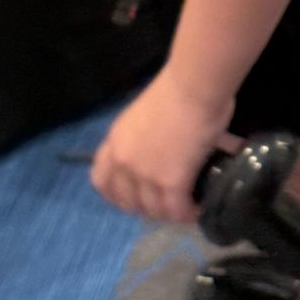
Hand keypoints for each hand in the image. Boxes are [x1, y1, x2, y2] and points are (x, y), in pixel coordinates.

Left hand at [89, 69, 235, 224]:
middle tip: (166, 204)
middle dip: (145, 207)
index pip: (101, 179)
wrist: (195, 85)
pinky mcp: (169, 181)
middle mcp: (123, 160)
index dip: (115, 194)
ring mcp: (144, 173)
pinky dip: (187, 213)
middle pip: (125, 200)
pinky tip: (199, 209)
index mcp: (115, 140)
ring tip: (187, 207)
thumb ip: (148, 135)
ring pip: (152, 209)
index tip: (132, 197)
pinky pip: (175, 209)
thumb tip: (172, 148)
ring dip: (168, 213)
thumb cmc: (180, 88)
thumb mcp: (147, 114)